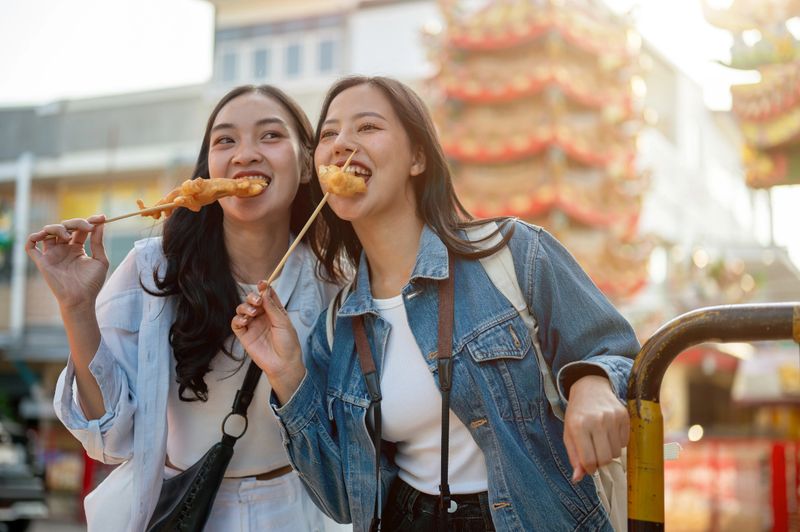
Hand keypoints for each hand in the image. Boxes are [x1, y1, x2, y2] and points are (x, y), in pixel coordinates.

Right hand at [25, 215, 108, 310]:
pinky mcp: (42, 261)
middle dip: (77, 223)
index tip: (102, 218)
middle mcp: (64, 248)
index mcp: (77, 248)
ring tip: (68, 235)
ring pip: (48, 231)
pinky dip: (33, 237)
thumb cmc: (91, 283)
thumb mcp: (100, 260)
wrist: (81, 299)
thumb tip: (101, 224)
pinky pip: (31, 246)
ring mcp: (52, 254)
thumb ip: (98, 242)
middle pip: (65, 226)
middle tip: (88, 227)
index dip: (90, 221)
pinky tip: (43, 235)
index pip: (81, 229)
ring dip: (57, 227)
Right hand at [231, 281, 305, 402]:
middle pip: (252, 300)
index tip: (262, 283)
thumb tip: (264, 292)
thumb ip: (272, 307)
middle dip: (252, 297)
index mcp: (275, 312)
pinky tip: (245, 321)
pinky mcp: (244, 336)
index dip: (263, 288)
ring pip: (242, 309)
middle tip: (257, 301)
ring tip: (252, 313)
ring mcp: (253, 325)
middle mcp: (262, 317)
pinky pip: (236, 323)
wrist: (284, 363)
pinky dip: (238, 319)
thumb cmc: (288, 344)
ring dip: (245, 307)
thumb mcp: (283, 322)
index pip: (267, 296)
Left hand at [562, 375, 628, 482]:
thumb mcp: (569, 433)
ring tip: (601, 441)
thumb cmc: (577, 413)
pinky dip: (618, 443)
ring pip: (616, 452)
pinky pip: (625, 442)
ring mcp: (612, 417)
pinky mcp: (624, 415)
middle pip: (605, 459)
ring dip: (609, 452)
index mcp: (578, 426)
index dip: (589, 469)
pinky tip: (610, 433)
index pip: (588, 460)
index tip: (589, 467)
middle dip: (600, 462)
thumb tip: (577, 479)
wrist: (590, 387)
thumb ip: (574, 456)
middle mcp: (596, 421)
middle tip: (596, 454)